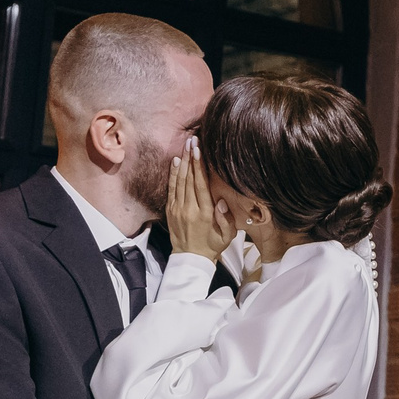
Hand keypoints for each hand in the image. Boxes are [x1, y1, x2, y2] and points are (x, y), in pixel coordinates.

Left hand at [166, 140, 230, 261]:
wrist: (190, 258)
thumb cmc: (213, 245)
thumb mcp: (227, 237)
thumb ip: (226, 219)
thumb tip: (222, 201)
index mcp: (205, 213)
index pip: (201, 184)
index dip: (200, 166)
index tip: (200, 150)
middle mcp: (190, 208)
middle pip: (190, 178)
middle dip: (191, 158)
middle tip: (193, 140)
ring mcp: (178, 209)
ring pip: (180, 181)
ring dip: (183, 162)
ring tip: (186, 145)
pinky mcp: (171, 210)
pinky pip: (171, 188)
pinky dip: (173, 174)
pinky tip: (176, 161)